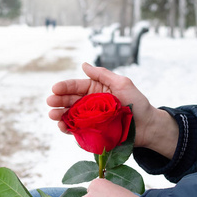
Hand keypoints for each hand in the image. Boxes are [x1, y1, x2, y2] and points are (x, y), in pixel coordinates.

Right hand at [47, 63, 177, 158]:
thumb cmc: (137, 103)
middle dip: (58, 101)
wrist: (147, 127)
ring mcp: (89, 118)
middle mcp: (89, 103)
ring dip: (59, 115)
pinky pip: (76, 129)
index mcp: (95, 89)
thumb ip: (103, 74)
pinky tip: (62, 126)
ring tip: (53, 115)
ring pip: (70, 115)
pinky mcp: (91, 132)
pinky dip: (67, 128)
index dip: (64, 87)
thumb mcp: (122, 83)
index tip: (54, 88)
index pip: (76, 86)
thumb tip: (83, 64)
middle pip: (69, 100)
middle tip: (50, 102)